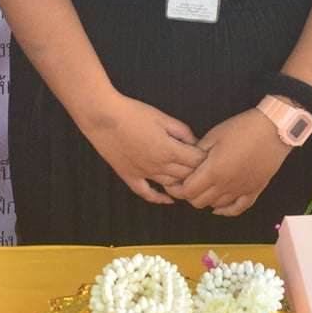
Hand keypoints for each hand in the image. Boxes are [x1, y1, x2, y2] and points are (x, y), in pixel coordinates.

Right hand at [76, 93, 201, 205]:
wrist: (103, 117)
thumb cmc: (133, 113)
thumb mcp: (162, 117)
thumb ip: (182, 131)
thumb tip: (195, 142)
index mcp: (169, 149)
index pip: (196, 161)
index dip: (204, 158)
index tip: (208, 154)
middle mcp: (158, 165)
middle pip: (186, 175)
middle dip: (197, 171)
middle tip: (202, 167)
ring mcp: (143, 173)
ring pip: (170, 186)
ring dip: (182, 184)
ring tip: (189, 179)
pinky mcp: (129, 176)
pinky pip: (146, 193)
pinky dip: (159, 199)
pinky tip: (168, 199)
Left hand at [171, 109, 291, 215]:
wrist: (273, 130)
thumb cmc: (243, 129)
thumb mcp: (214, 135)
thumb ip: (197, 152)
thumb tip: (187, 163)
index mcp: (213, 171)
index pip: (188, 191)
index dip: (178, 188)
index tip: (175, 181)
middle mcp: (226, 185)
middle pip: (199, 202)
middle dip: (189, 195)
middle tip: (188, 183)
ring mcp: (241, 190)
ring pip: (215, 207)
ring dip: (206, 200)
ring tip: (203, 188)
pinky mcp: (254, 190)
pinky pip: (238, 209)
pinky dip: (226, 211)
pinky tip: (219, 208)